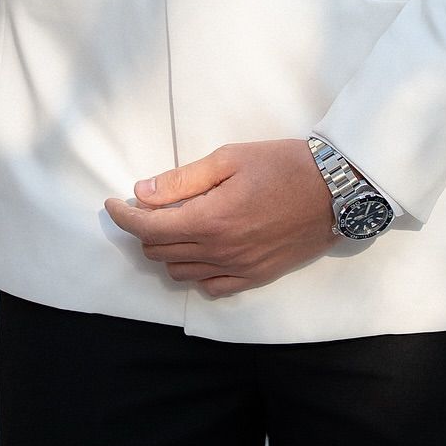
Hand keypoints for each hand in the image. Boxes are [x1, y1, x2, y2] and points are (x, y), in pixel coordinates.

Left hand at [104, 139, 335, 298]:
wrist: (333, 190)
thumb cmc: (282, 164)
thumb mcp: (230, 158)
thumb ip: (183, 179)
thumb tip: (143, 192)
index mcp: (210, 219)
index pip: (149, 228)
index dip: (123, 217)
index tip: (113, 203)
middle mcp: (219, 251)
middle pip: (159, 251)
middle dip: (144, 229)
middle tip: (149, 205)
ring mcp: (237, 269)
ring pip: (180, 271)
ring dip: (167, 249)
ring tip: (174, 223)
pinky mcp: (254, 277)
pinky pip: (211, 287)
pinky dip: (195, 270)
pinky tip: (200, 249)